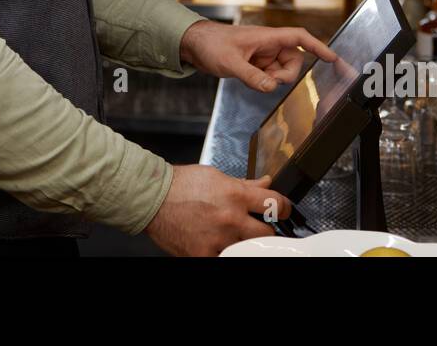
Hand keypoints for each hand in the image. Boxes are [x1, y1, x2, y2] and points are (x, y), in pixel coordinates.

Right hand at [144, 166, 289, 256]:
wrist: (152, 198)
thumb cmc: (180, 185)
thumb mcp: (216, 176)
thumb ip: (244, 184)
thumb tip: (266, 183)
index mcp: (235, 195)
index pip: (275, 204)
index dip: (284, 208)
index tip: (283, 210)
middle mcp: (230, 218)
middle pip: (267, 233)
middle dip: (265, 229)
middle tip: (257, 226)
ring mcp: (217, 240)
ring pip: (248, 250)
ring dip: (245, 243)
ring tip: (236, 236)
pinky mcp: (203, 255)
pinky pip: (224, 259)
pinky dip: (225, 254)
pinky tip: (220, 247)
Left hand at [178, 20, 337, 92]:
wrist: (194, 44)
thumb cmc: (211, 43)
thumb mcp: (230, 62)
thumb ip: (251, 76)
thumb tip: (270, 87)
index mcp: (267, 37)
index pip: (299, 38)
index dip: (317, 46)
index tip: (332, 57)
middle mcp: (268, 45)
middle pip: (293, 61)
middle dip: (285, 75)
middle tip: (268, 81)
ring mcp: (262, 55)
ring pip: (281, 71)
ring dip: (273, 80)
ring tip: (253, 79)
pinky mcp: (255, 64)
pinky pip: (268, 76)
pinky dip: (263, 82)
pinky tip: (248, 79)